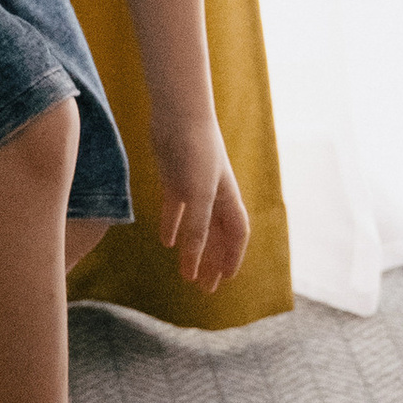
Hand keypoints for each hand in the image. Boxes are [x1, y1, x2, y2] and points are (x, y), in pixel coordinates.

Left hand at [155, 121, 250, 290]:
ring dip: (194, 250)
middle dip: (213, 262)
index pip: (236, 235)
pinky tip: (166, 242)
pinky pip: (176, 210)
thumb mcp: (198, 195)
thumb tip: (192, 263)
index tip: (224, 281)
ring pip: (198, 227)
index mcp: (228, 199)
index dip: (233, 258)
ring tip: (187, 273)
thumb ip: (197, 229)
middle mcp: (214, 195)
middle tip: (203, 288)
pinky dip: (173, 227)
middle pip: (217, 236)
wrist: (178, 114)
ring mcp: (194, 187)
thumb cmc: (196, 151)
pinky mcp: (174, 179)